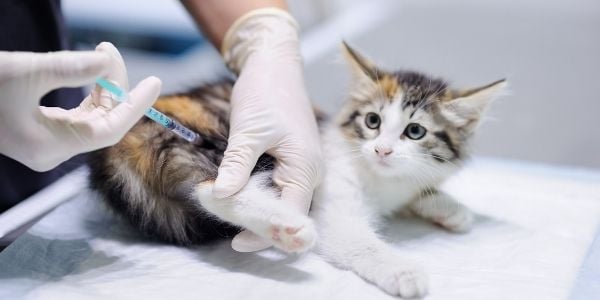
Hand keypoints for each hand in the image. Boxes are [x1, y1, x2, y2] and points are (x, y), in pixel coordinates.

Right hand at [0, 42, 160, 170]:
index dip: (136, 105)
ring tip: (102, 52)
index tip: (155, 83)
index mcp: (51, 146)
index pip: (111, 130)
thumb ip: (70, 67)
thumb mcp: (25, 71)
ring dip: (101, 87)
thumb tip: (105, 62)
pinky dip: (88, 93)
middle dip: (114, 86)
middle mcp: (52, 151)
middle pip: (102, 121)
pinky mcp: (40, 131)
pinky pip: (77, 115)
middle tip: (110, 50)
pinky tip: (92, 71)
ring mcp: (46, 143)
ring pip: (91, 117)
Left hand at [217, 9, 322, 250]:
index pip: (290, 217)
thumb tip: (220, 197)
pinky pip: (278, 190)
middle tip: (228, 230)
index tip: (236, 241)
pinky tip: (238, 199)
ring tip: (229, 215)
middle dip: (261, 227)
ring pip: (283, 204)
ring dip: (258, 213)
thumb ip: (236, 166)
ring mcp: (302, 169)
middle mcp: (309, 173)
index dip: (266, 233)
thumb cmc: (266, 93)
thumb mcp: (248, 131)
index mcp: (306, 168)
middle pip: (288, 215)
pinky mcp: (291, 163)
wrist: (274, 65)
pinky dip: (259, 197)